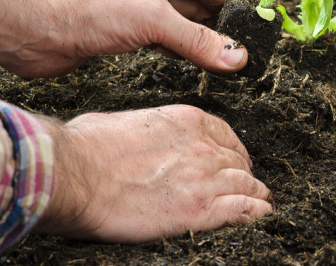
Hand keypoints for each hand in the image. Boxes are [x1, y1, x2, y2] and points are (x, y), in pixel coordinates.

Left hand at [0, 0, 246, 76]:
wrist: (39, 31)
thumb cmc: (91, 10)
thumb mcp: (155, 21)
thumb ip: (199, 40)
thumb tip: (237, 56)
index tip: (248, 22)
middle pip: (193, 1)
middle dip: (215, 22)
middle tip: (239, 44)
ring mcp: (133, 7)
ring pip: (176, 21)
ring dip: (197, 38)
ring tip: (221, 56)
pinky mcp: (121, 30)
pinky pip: (159, 38)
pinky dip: (177, 48)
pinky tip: (189, 60)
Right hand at [34, 105, 271, 240]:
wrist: (74, 173)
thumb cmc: (87, 147)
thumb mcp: (122, 121)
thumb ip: (145, 129)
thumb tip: (138, 138)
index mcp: (185, 120)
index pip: (225, 134)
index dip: (234, 150)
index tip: (235, 159)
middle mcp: (201, 146)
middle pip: (237, 161)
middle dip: (244, 173)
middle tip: (246, 184)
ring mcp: (203, 178)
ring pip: (246, 185)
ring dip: (255, 193)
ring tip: (260, 201)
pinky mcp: (199, 210)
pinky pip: (242, 210)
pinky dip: (255, 213)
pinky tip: (260, 215)